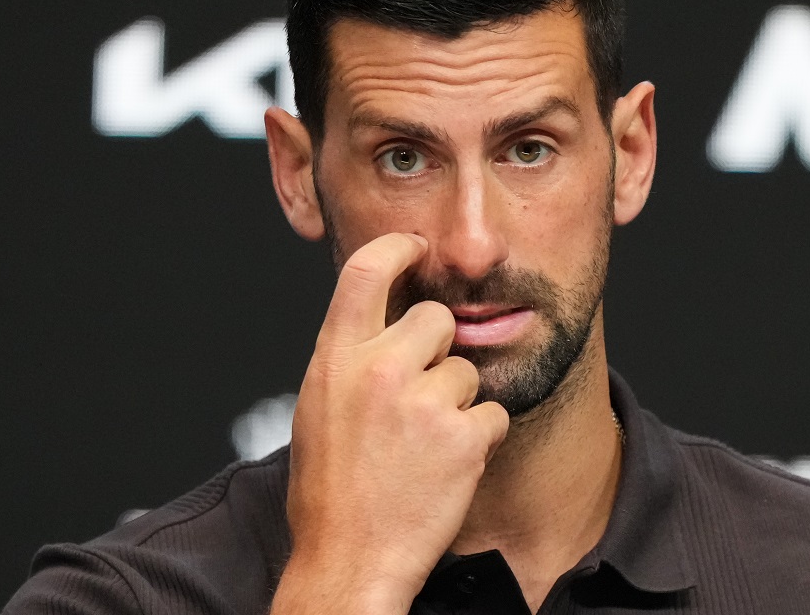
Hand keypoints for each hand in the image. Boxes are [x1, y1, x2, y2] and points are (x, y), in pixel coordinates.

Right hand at [271, 233, 509, 613]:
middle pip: (437, 318)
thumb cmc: (330, 492)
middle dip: (438, 348)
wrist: (349, 563)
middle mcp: (379, 371)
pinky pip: (490, 412)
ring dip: (456, 401)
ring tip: (423, 445)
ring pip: (466, 369)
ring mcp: (424, 402)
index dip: (398, 248)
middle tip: (417, 397)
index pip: (367, 271)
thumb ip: (351, 359)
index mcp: (335, 360)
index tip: (416, 246)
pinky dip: (478, 437)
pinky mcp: (464, 436)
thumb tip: (384, 321)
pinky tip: (446, 466)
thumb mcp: (319, 409)